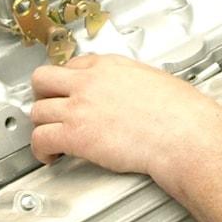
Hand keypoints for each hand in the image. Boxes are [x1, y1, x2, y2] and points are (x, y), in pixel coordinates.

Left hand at [29, 54, 221, 193]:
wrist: (183, 133)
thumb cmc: (181, 113)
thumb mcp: (156, 80)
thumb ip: (133, 82)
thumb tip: (131, 92)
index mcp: (110, 66)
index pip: (73, 65)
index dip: (66, 82)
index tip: (67, 93)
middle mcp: (90, 82)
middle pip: (43, 79)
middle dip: (42, 95)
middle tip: (47, 108)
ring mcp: (80, 107)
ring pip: (37, 111)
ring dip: (42, 125)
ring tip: (49, 137)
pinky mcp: (76, 134)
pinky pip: (41, 139)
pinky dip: (41, 150)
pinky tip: (50, 156)